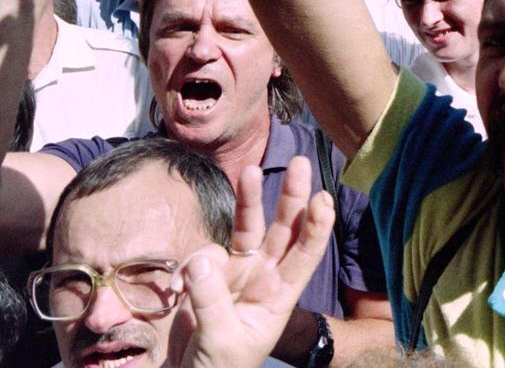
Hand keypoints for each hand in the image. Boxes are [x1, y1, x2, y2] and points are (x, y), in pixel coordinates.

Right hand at [178, 158, 334, 367]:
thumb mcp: (220, 341)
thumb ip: (211, 302)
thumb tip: (202, 261)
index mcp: (279, 297)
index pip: (305, 257)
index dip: (317, 228)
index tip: (324, 199)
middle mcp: (264, 278)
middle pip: (284, 230)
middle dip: (292, 196)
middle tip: (301, 163)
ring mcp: (238, 273)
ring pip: (249, 227)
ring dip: (250, 199)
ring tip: (250, 172)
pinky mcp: (209, 275)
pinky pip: (205, 252)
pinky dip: (194, 259)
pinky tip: (180, 287)